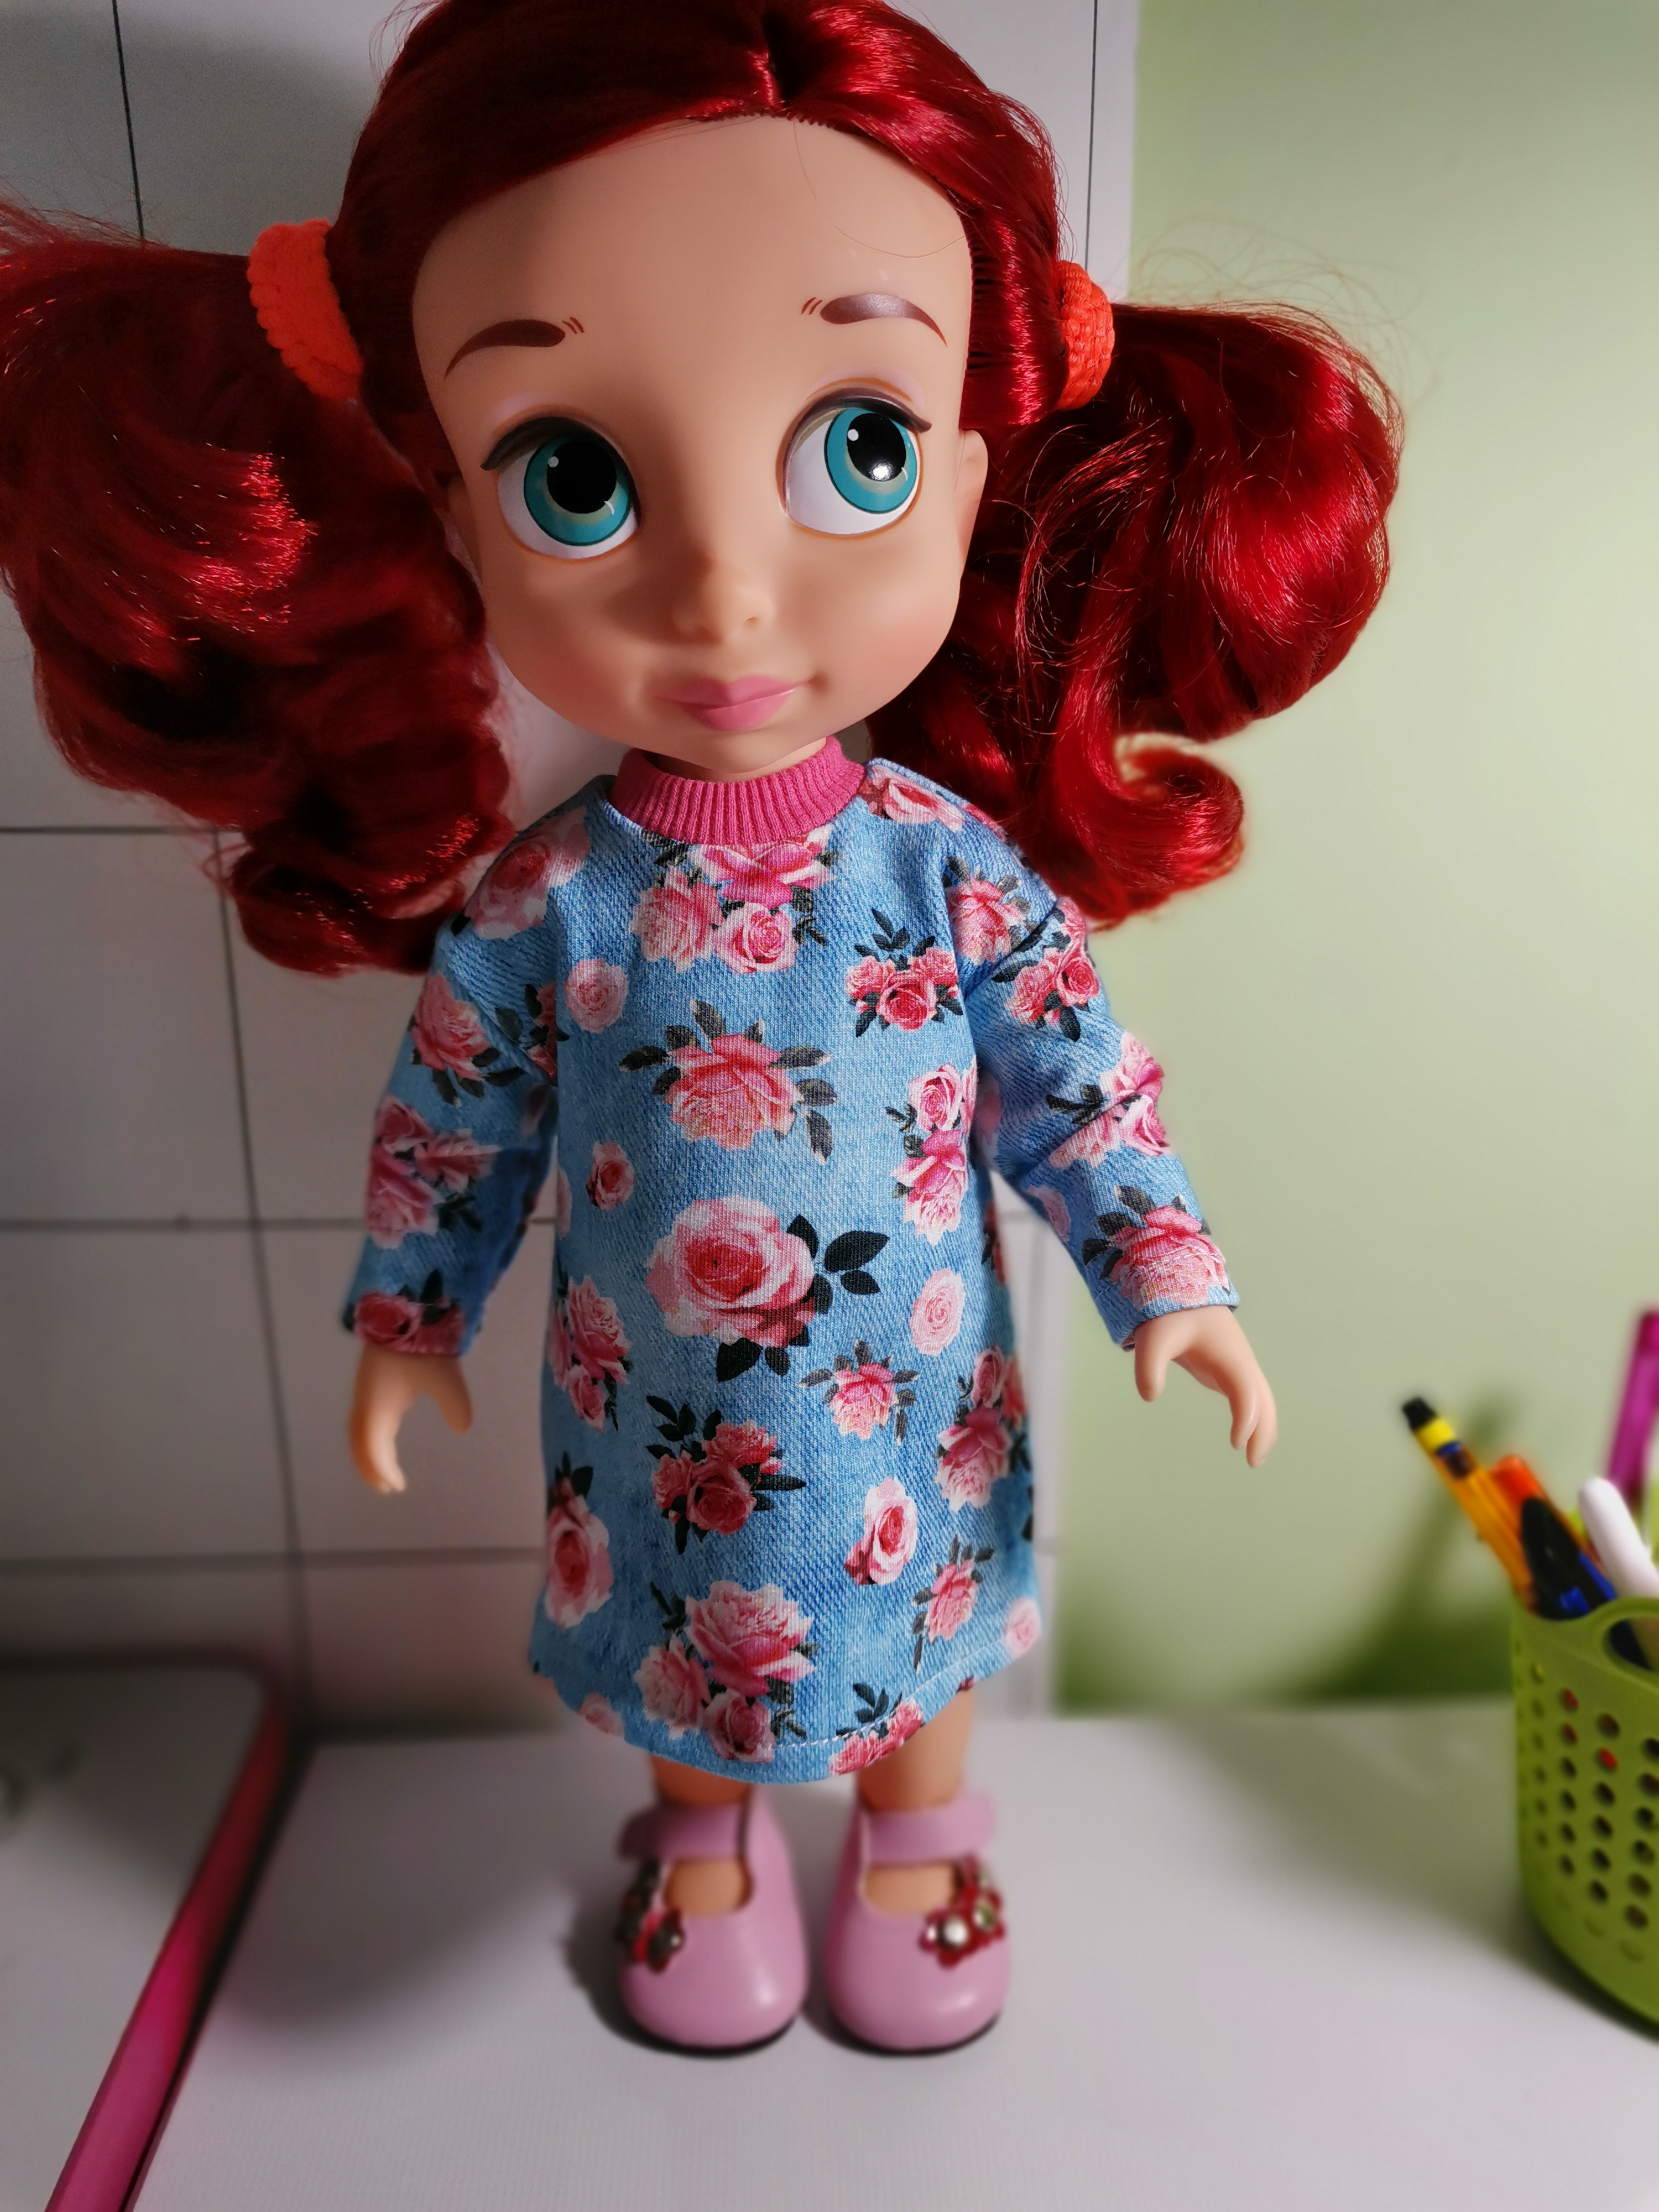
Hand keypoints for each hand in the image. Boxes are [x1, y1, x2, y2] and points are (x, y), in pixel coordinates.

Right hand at [348, 1343, 472, 1493]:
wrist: (401, 1308)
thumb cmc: (420, 1345)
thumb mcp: (445, 1377)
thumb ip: (455, 1405)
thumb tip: (462, 1428)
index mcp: (377, 1407)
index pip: (375, 1447)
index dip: (383, 1469)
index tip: (398, 1487)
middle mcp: (366, 1401)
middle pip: (360, 1442)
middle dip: (370, 1465)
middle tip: (385, 1487)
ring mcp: (366, 1389)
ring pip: (359, 1429)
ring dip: (367, 1450)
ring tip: (384, 1467)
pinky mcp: (371, 1378)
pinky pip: (365, 1416)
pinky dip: (371, 1433)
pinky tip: (388, 1431)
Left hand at [1130, 1306, 1276, 1467]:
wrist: (1184, 1292)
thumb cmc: (1170, 1315)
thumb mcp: (1153, 1338)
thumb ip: (1148, 1366)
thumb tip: (1150, 1396)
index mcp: (1229, 1356)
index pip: (1245, 1391)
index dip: (1246, 1417)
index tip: (1235, 1442)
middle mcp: (1241, 1364)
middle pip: (1264, 1401)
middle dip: (1263, 1431)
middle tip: (1252, 1461)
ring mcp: (1239, 1367)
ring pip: (1262, 1401)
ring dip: (1263, 1428)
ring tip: (1253, 1459)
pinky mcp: (1231, 1371)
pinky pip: (1252, 1398)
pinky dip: (1255, 1418)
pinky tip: (1244, 1437)